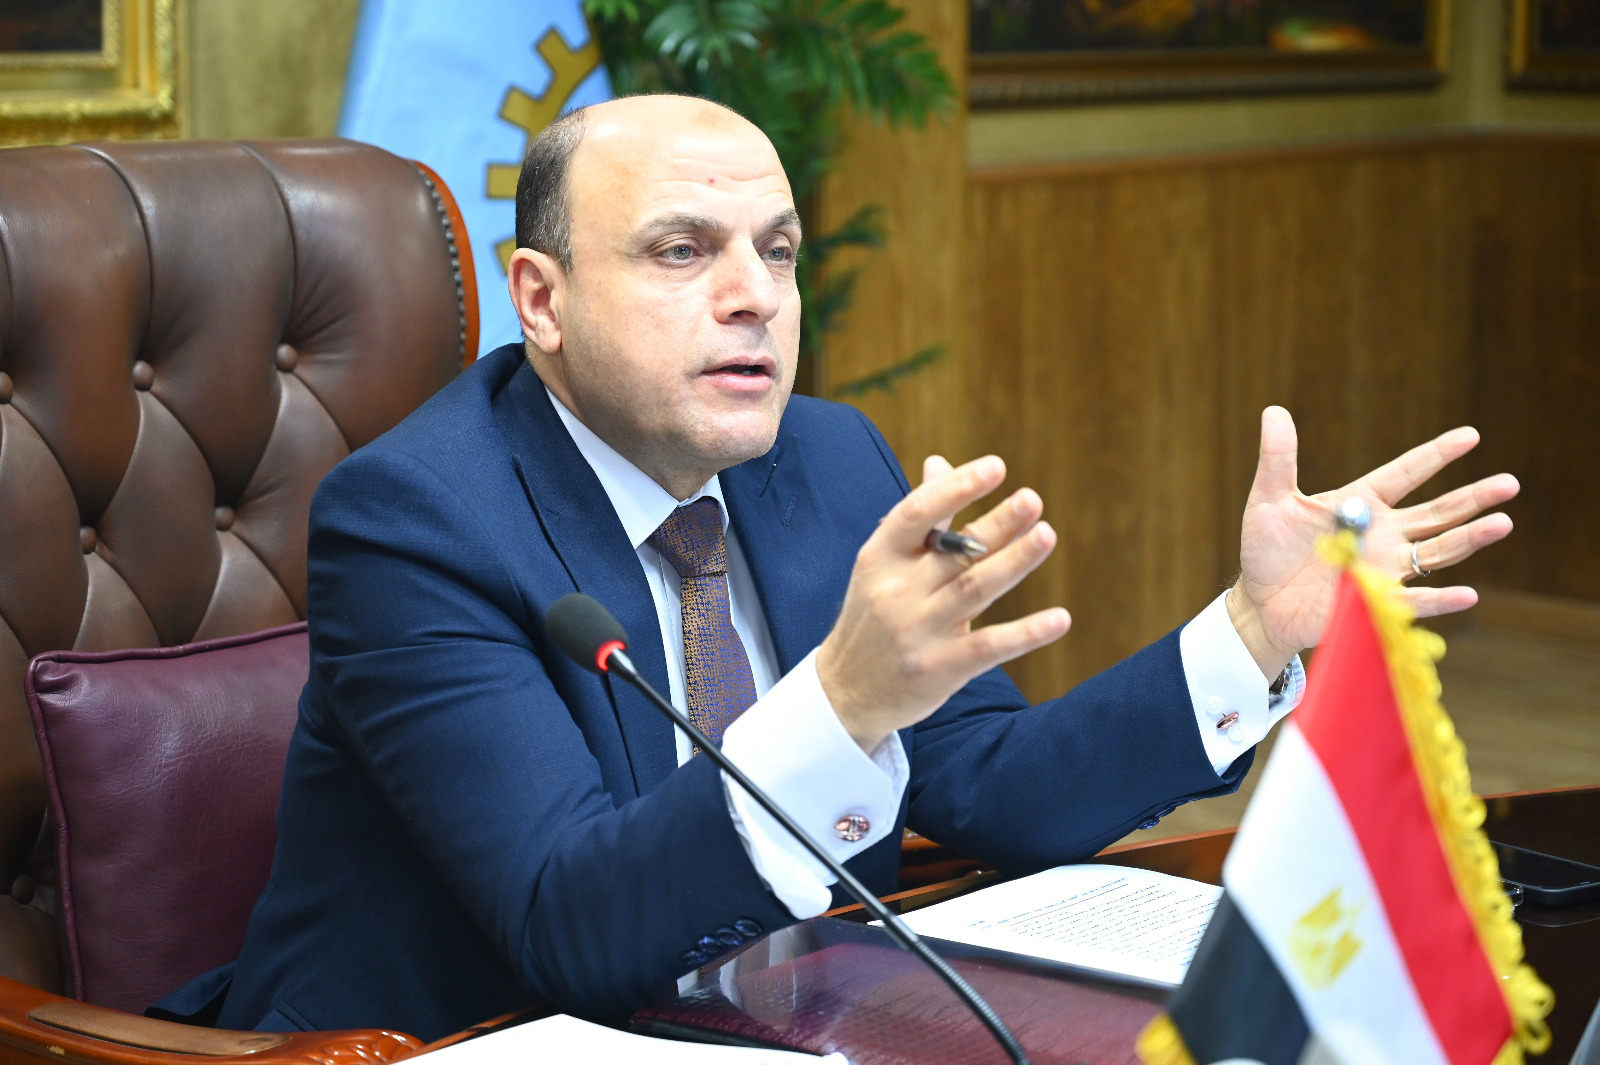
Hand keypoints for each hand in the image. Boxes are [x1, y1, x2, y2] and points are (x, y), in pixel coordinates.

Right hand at [817, 455, 1071, 752]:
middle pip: (954, 552)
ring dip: (1014, 562)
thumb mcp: (883, 566)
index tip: (995, 467)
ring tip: (1046, 535)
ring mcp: (917, 632)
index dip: (955, 488)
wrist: (845, 692)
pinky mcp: (939, 670)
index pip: (916, 514)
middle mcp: (896, 592)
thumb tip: (940, 463)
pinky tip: (1060, 618)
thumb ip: (920, 520)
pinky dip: (1026, 634)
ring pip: (973, 591)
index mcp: (879, 557)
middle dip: (996, 524)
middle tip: (1033, 499)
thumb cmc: (873, 616)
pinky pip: (988, 647)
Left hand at [1229, 406, 1518, 677]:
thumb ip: (1278, 459)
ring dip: (1469, 539)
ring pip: (1437, 550)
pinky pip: (1415, 600)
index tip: (1471, 436)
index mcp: (1360, 502)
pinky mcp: (1376, 601)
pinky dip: (1440, 600)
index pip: (1405, 473)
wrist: (1259, 602)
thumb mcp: (1268, 501)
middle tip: (1509, 483)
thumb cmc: (1266, 551)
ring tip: (1503, 523)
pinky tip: (1468, 594)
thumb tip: (1274, 412)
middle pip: (1437, 512)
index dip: (1436, 456)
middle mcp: (1383, 533)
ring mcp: (1384, 567)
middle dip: (1473, 498)